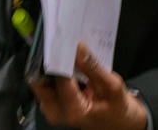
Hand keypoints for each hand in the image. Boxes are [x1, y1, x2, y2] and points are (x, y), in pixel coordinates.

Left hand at [30, 43, 147, 129]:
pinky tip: (63, 58)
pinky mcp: (50, 102)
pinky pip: (45, 81)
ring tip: (61, 45)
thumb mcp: (112, 86)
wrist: (117, 124)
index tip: (62, 38)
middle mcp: (55, 110)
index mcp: (72, 109)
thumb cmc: (118, 109)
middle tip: (59, 38)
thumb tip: (77, 46)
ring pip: (39, 78)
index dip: (58, 56)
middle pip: (39, 78)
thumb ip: (92, 67)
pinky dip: (52, 69)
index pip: (58, 76)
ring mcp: (50, 107)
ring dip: (50, 62)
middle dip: (48, 58)